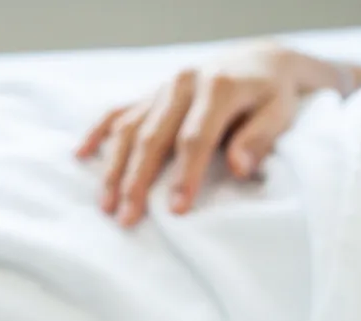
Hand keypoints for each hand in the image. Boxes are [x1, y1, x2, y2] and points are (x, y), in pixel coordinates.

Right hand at [76, 43, 308, 227]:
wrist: (258, 62)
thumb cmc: (271, 95)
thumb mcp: (280, 114)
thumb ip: (259, 139)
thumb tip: (239, 167)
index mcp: (217, 88)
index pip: (194, 138)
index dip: (185, 175)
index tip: (177, 209)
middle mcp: (183, 84)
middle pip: (153, 136)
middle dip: (138, 180)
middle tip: (127, 218)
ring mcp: (163, 88)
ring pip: (130, 128)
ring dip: (114, 168)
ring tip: (106, 205)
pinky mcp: (152, 94)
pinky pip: (118, 111)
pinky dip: (98, 132)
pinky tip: (80, 155)